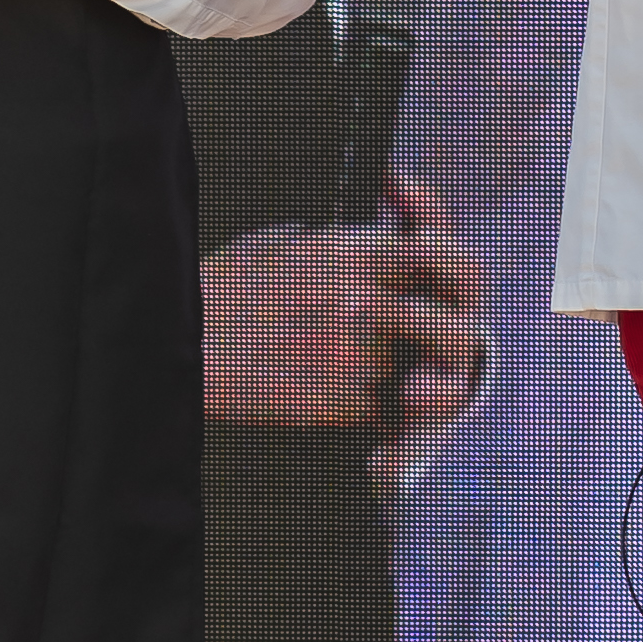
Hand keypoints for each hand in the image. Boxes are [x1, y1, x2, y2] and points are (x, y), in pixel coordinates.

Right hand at [203, 181, 486, 434]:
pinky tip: (376, 419)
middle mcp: (365, 300)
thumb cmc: (224, 292)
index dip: (459, 271)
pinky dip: (389, 423)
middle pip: (458, 323)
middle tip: (448, 352)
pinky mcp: (342, 403)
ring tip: (414, 391)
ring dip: (432, 389)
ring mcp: (357, 354)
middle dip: (461, 342)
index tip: (452, 290)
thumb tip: (394, 218)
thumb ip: (350, 238)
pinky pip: (394, 417)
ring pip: (434, 378)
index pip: (441, 251)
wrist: (180, 344)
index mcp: (353, 252)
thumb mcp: (287, 240)